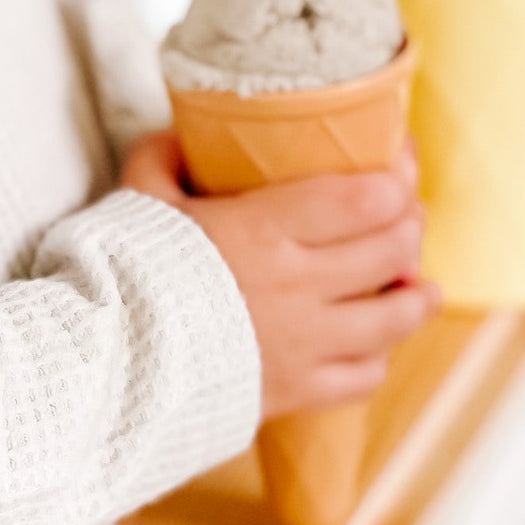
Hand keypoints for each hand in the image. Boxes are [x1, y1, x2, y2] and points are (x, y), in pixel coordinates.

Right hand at [120, 132, 441, 419]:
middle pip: (393, 249)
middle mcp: (299, 286)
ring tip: (417, 285)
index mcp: (266, 230)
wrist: (106, 369)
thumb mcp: (138, 202)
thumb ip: (160, 159)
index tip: (400, 160)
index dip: (399, 176)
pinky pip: (364, 376)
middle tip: (406, 214)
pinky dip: (377, 357)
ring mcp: (304, 344)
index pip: (367, 198)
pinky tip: (373, 343)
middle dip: (410, 225)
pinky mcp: (296, 392)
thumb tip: (176, 132)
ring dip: (415, 295)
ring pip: (394, 317)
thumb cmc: (123, 276)